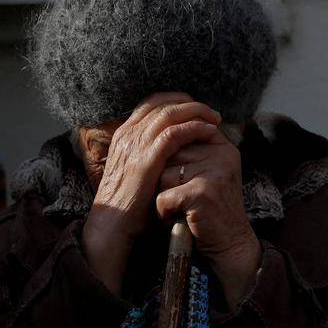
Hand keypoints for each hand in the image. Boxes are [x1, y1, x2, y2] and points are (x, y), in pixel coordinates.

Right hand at [81, 93, 221, 294]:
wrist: (111, 224)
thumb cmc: (127, 204)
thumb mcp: (133, 172)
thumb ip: (145, 155)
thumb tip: (168, 150)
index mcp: (124, 134)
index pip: (151, 104)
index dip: (176, 102)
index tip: (195, 110)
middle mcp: (128, 134)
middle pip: (162, 103)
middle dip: (190, 104)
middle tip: (210, 112)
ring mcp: (136, 144)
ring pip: (170, 112)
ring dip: (196, 112)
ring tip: (215, 119)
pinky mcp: (147, 159)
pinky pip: (174, 133)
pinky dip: (194, 128)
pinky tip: (208, 131)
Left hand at [155, 137, 261, 309]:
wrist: (230, 244)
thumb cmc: (211, 209)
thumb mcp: (208, 173)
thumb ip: (192, 151)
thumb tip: (157, 132)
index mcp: (222, 145)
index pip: (181, 134)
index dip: (170, 159)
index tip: (178, 180)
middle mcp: (221, 153)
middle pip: (169, 154)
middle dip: (165, 179)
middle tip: (181, 199)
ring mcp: (213, 171)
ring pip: (162, 174)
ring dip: (164, 196)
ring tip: (181, 209)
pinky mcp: (202, 192)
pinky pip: (163, 196)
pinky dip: (164, 212)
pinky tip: (177, 219)